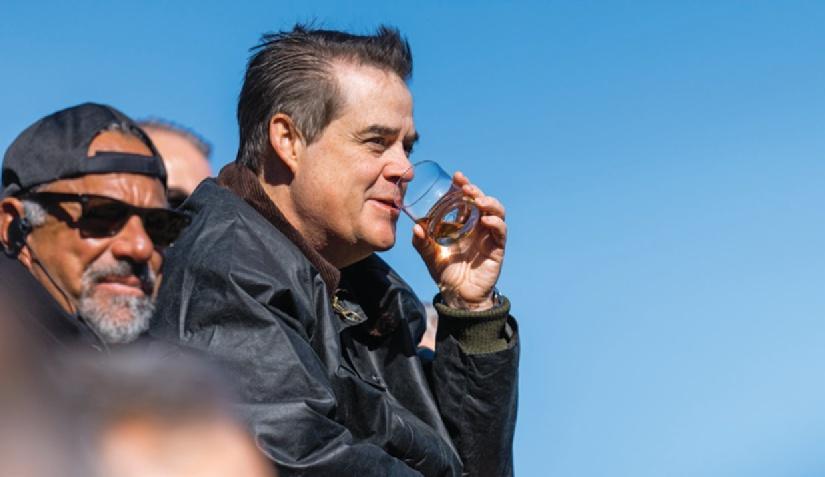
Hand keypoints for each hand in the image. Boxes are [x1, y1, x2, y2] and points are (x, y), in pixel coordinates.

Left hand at [412, 171, 505, 310]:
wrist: (458, 297)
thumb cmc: (445, 274)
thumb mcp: (429, 255)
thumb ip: (421, 242)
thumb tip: (416, 227)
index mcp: (462, 224)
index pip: (465, 199)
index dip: (463, 186)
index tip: (456, 176)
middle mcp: (477, 226)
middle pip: (482, 201)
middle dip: (476, 190)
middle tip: (466, 186)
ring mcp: (488, 236)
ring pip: (496, 211)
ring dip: (489, 202)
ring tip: (478, 200)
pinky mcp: (497, 248)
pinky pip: (500, 231)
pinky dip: (496, 222)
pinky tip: (485, 219)